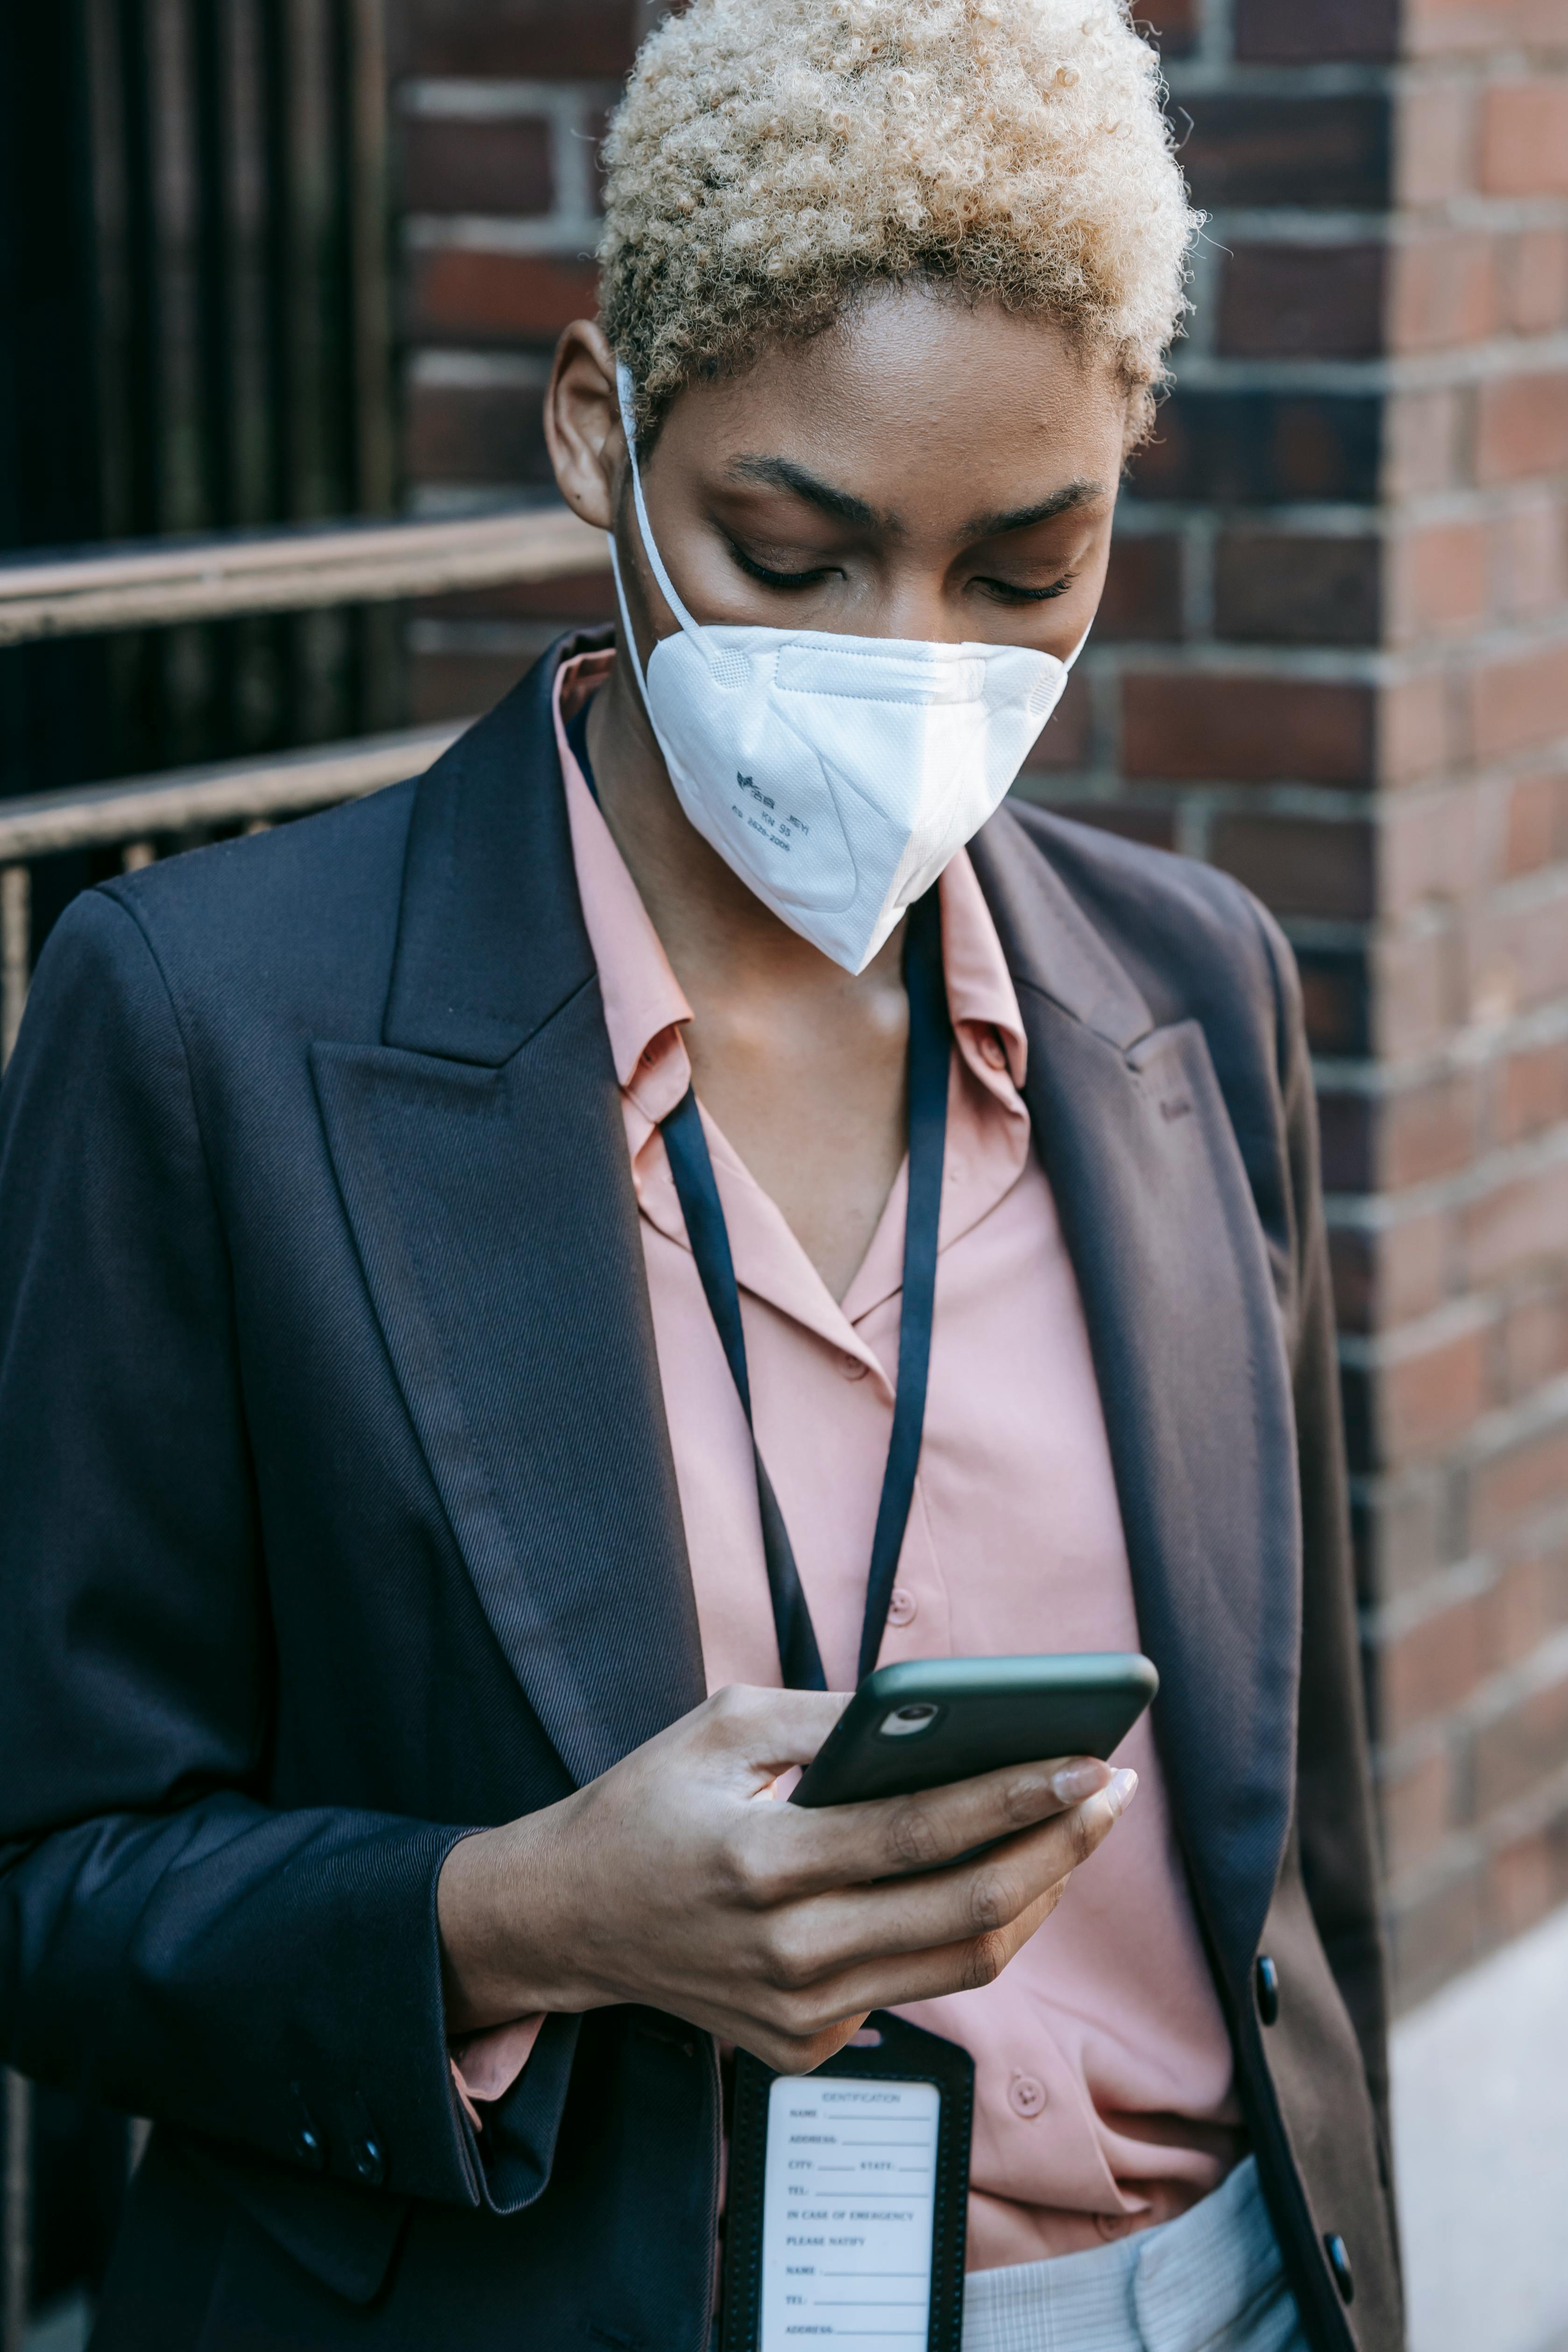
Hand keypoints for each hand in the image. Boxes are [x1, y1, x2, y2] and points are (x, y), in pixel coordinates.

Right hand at [437, 1684, 1135, 2073]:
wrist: (569, 1918)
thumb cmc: (650, 1804)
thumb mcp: (725, 1726)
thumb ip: (833, 1722)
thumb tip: (943, 1716)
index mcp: (761, 1860)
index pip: (921, 1833)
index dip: (1016, 1797)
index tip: (1089, 1762)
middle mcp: (786, 1952)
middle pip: (964, 1910)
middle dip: (1058, 1849)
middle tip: (1113, 1795)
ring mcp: (798, 2013)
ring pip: (958, 1961)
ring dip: (1035, 1895)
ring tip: (1074, 1831)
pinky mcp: (803, 2046)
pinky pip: (914, 1986)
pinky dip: (967, 1930)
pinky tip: (995, 1877)